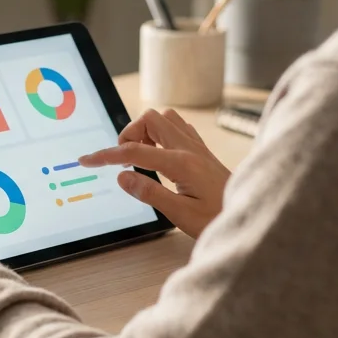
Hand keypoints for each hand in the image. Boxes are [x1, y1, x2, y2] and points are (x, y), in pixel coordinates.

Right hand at [79, 109, 231, 237]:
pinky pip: (177, 128)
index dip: (107, 155)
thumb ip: (149, 193)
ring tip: (140, 157)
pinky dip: (160, 135)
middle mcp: (190, 148)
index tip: (88, 159)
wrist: (250, 217)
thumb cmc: (218, 219)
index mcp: (182, 163)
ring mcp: (198, 147)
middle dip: (129, 135)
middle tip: (124, 161)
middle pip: (150, 119)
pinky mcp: (202, 151)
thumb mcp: (180, 215)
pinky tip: (159, 155)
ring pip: (164, 118)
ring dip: (146, 132)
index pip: (135, 151)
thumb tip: (122, 176)